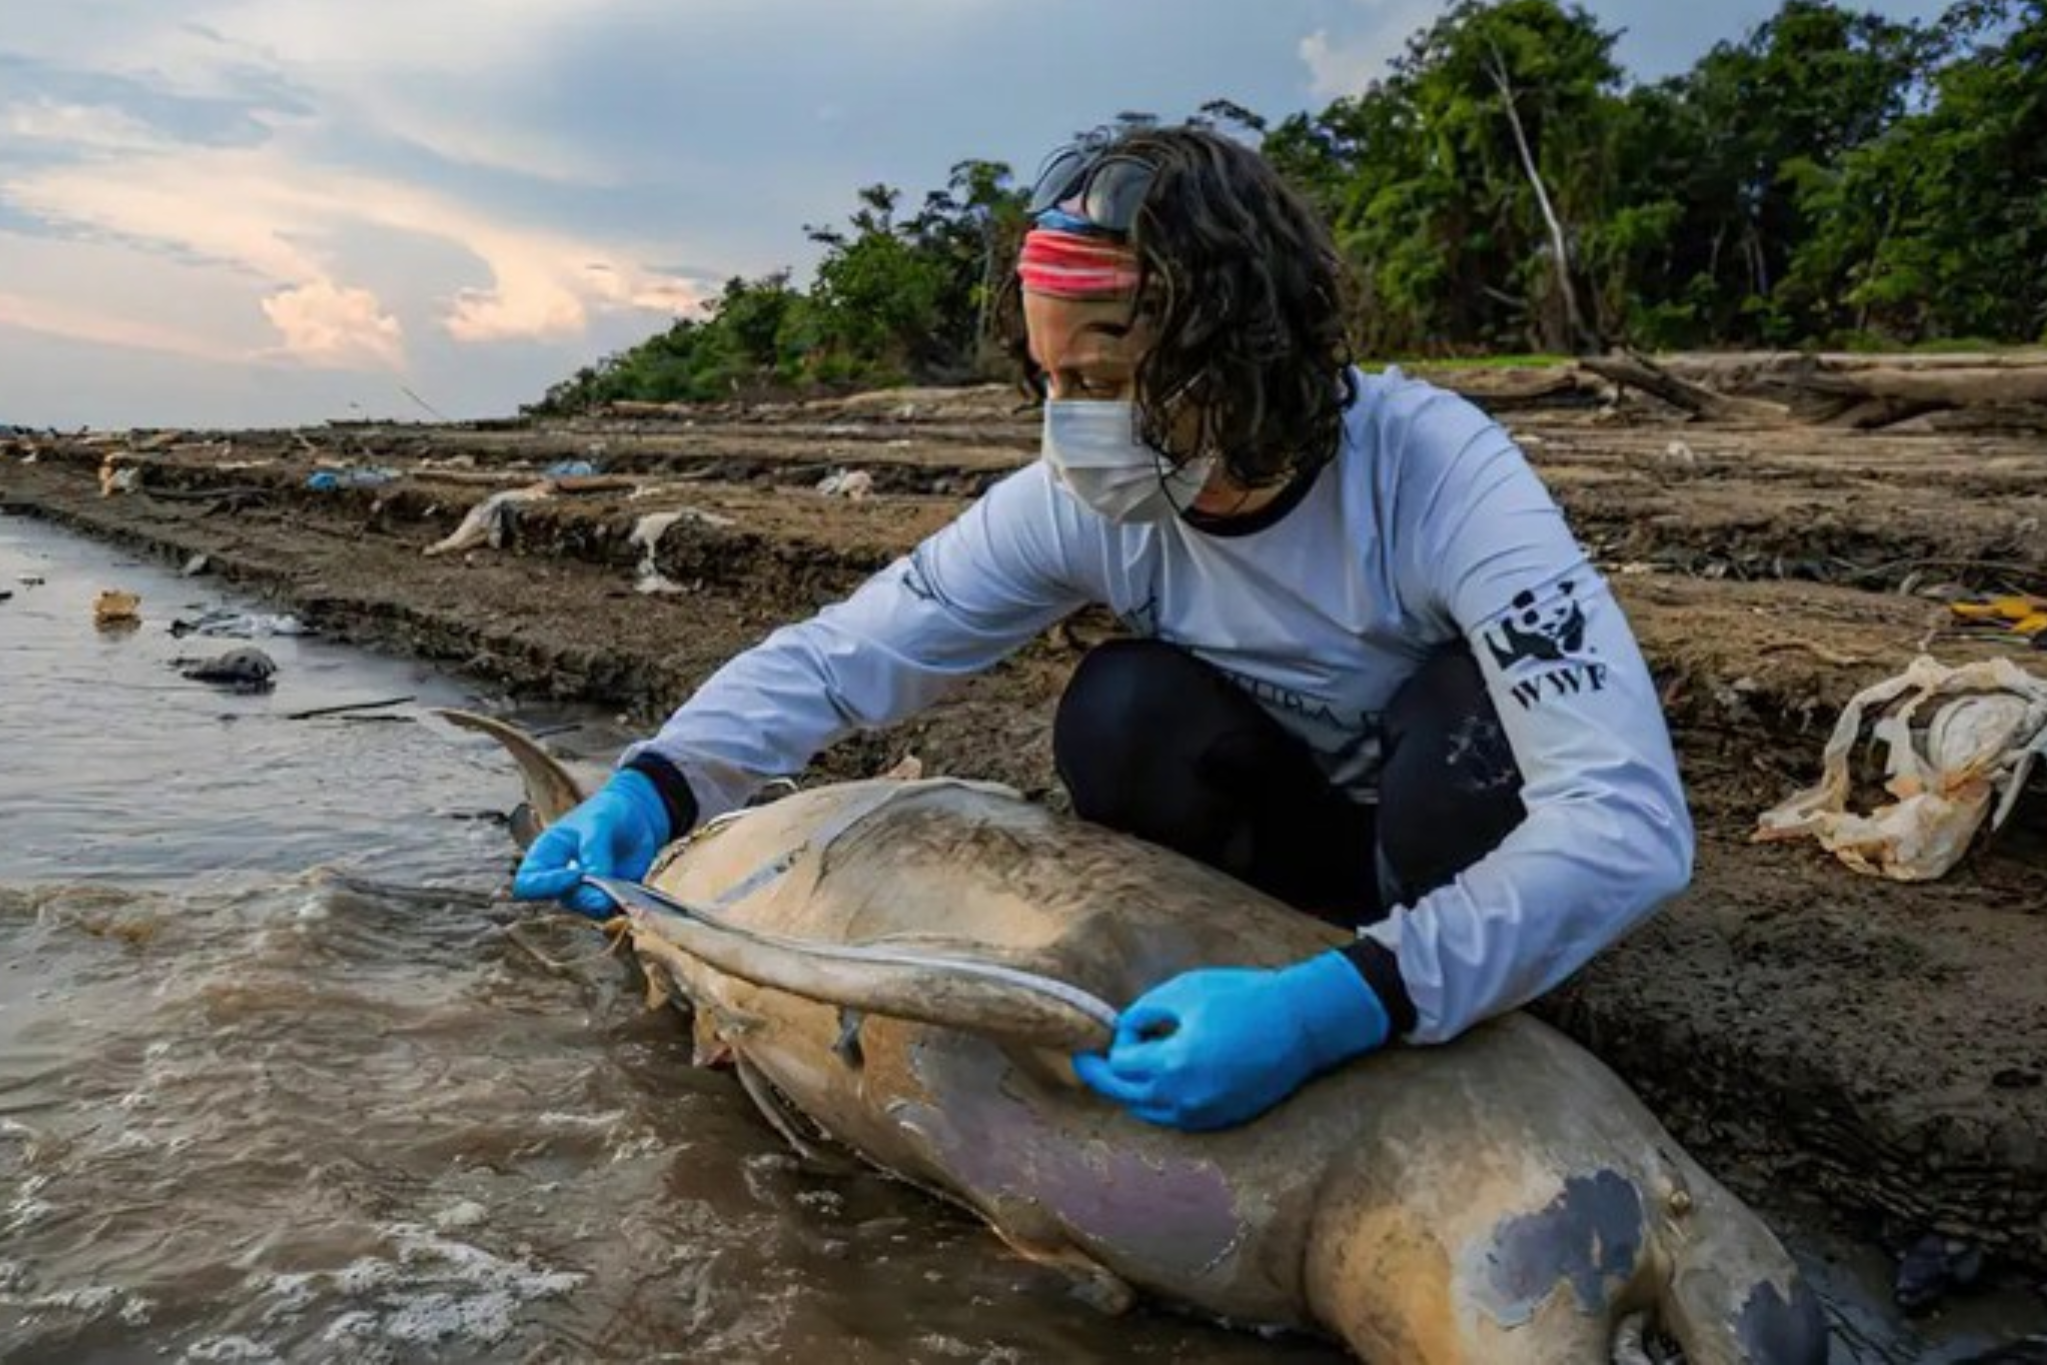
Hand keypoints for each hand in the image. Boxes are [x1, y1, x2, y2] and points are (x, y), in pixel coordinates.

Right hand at [511, 770, 670, 916]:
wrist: (636, 815)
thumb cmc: (607, 813)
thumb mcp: (599, 823)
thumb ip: (595, 851)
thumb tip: (596, 880)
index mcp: (545, 855)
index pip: (528, 884)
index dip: (547, 886)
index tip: (576, 874)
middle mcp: (560, 878)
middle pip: (562, 900)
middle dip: (585, 895)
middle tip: (607, 882)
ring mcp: (583, 889)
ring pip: (586, 909)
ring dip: (603, 901)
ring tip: (620, 884)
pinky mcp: (606, 895)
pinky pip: (608, 909)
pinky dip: (619, 902)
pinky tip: (629, 888)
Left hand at [1072, 951, 1389, 1130]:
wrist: (1300, 1025)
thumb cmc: (1242, 998)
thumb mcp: (1185, 990)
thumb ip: (1145, 1012)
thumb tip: (1124, 1031)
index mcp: (1173, 1064)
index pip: (1119, 1066)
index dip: (1117, 1043)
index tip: (1124, 1027)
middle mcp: (1185, 1098)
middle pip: (1125, 1097)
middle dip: (1104, 1077)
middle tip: (1085, 1063)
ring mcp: (1204, 1114)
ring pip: (1149, 1112)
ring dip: (1133, 1091)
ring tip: (1127, 1069)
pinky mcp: (1222, 1120)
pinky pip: (1176, 1118)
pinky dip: (1161, 1102)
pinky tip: (1160, 1081)